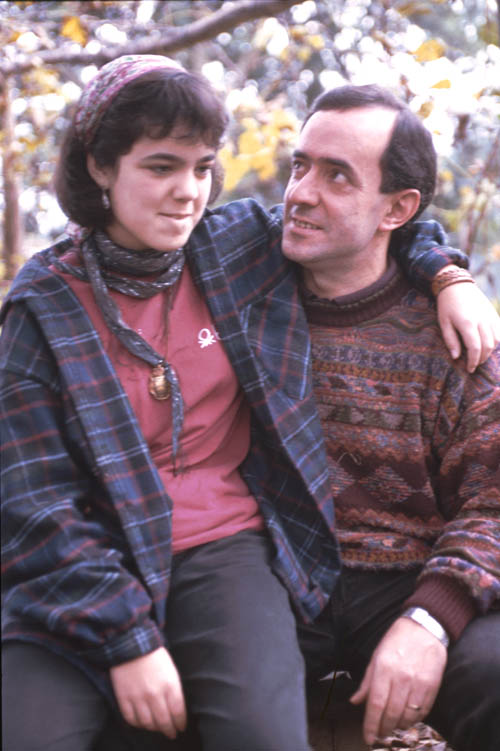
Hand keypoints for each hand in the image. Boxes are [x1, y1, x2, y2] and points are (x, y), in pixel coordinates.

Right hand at [110, 647, 186, 737]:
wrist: (131, 643)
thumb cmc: (154, 655)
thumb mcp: (171, 670)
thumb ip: (174, 689)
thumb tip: (176, 709)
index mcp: (170, 685)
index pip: (178, 712)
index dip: (180, 723)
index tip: (181, 727)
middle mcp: (155, 694)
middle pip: (164, 721)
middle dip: (169, 730)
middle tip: (171, 734)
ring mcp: (138, 697)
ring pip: (148, 723)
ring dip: (154, 728)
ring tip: (157, 728)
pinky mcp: (124, 698)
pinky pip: (131, 719)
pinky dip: (137, 724)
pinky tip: (142, 723)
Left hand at [350, 617, 446, 746]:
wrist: (424, 628)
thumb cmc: (397, 641)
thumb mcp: (376, 656)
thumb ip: (367, 682)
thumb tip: (355, 701)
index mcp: (383, 668)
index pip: (375, 704)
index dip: (371, 725)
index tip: (368, 738)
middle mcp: (401, 677)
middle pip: (391, 714)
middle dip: (384, 730)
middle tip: (380, 735)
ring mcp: (418, 682)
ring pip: (408, 716)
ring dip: (399, 727)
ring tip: (393, 727)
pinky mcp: (432, 685)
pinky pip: (423, 711)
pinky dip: (414, 720)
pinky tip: (408, 719)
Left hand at [436, 281, 499, 372]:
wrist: (457, 285)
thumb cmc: (447, 305)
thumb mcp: (443, 323)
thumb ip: (450, 340)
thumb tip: (456, 357)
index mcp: (467, 323)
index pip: (475, 348)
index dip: (473, 361)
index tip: (469, 369)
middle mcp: (482, 320)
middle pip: (488, 347)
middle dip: (481, 359)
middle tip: (474, 365)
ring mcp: (490, 316)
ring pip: (496, 340)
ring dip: (489, 352)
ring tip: (480, 356)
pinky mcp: (494, 314)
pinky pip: (499, 332)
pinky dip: (495, 342)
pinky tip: (487, 346)